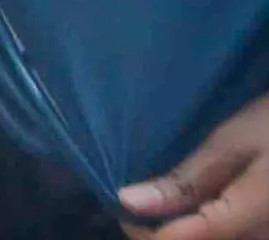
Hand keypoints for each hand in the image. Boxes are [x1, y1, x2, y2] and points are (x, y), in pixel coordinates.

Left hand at [125, 92, 268, 233]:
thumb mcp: (233, 144)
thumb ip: (186, 181)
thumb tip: (128, 202)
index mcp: (253, 219)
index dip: (144, 232)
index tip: (122, 206)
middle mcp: (264, 236)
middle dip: (162, 233)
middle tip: (139, 206)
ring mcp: (268, 234)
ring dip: (186, 231)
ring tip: (164, 206)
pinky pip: (235, 236)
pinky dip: (207, 229)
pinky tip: (194, 211)